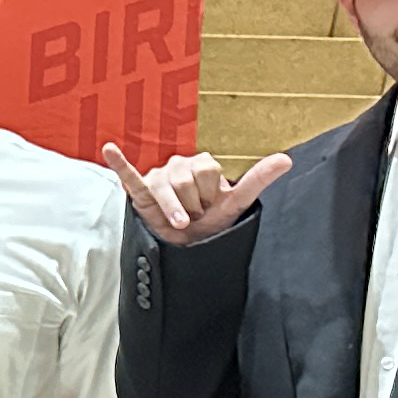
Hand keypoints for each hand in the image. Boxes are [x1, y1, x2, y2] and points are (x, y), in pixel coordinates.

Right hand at [105, 143, 290, 248]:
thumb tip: (287, 158)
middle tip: (193, 216)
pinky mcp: (139, 192)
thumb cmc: (211, 223)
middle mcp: (178, 165)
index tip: (210, 208)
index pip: (207, 170)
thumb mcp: (236, 202)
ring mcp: (157, 177)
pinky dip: (119, 163)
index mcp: (201, 164)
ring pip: (163, 187)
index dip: (209, 195)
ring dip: (172, 209)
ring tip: (177, 221)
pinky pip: (129, 176)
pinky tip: (110, 149)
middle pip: (185, 180)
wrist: (189, 248)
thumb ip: (258, 179)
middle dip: (192, 204)